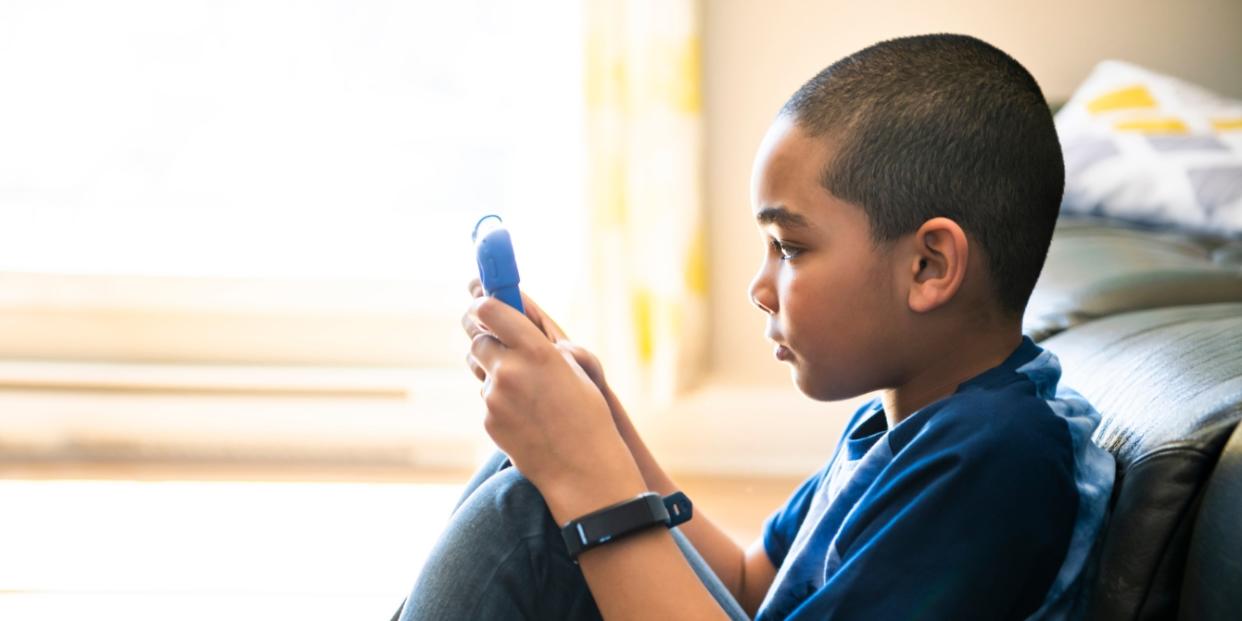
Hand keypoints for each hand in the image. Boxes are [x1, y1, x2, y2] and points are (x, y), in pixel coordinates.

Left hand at [463, 293, 644, 521]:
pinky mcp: (489, 420)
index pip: (490, 310)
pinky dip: (499, 399)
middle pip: (477, 338)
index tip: (482, 302)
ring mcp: (495, 397)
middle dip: (484, 335)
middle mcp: (511, 370)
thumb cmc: (587, 415)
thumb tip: (511, 326)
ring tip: (523, 385)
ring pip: (480, 369)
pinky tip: (525, 414)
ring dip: (492, 368)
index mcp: (538, 350)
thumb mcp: (573, 369)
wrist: (582, 469)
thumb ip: (539, 345)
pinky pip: (486, 398)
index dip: (483, 304)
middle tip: (494, 337)